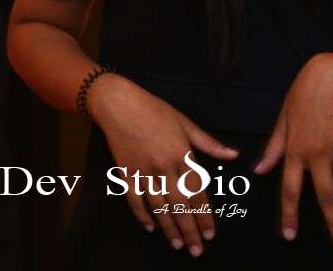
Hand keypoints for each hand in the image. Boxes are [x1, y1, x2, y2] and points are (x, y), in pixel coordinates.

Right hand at [88, 73, 238, 256]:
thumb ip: (208, 143)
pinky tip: (149, 227)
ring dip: (168, 227)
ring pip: (158, 206)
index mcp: (182, 155)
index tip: (210, 234)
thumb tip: (234, 155)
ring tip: (177, 244)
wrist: (118, 103)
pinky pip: (134, 198)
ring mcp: (143, 171)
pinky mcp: (125, 171)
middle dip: (189, 230)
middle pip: (179, 205)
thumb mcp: (185, 122)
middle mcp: (164, 167)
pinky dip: (141, 214)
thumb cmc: (154, 109)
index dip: (204, 216)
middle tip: (196, 250)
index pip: (197, 193)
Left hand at [254, 52, 332, 241]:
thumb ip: (274, 146)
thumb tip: (259, 170)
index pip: (290, 188)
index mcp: (298, 148)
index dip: (288, 213)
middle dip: (330, 223)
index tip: (288, 235)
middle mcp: (319, 153)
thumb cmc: (307, 92)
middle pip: (325, 195)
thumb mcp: (285, 117)